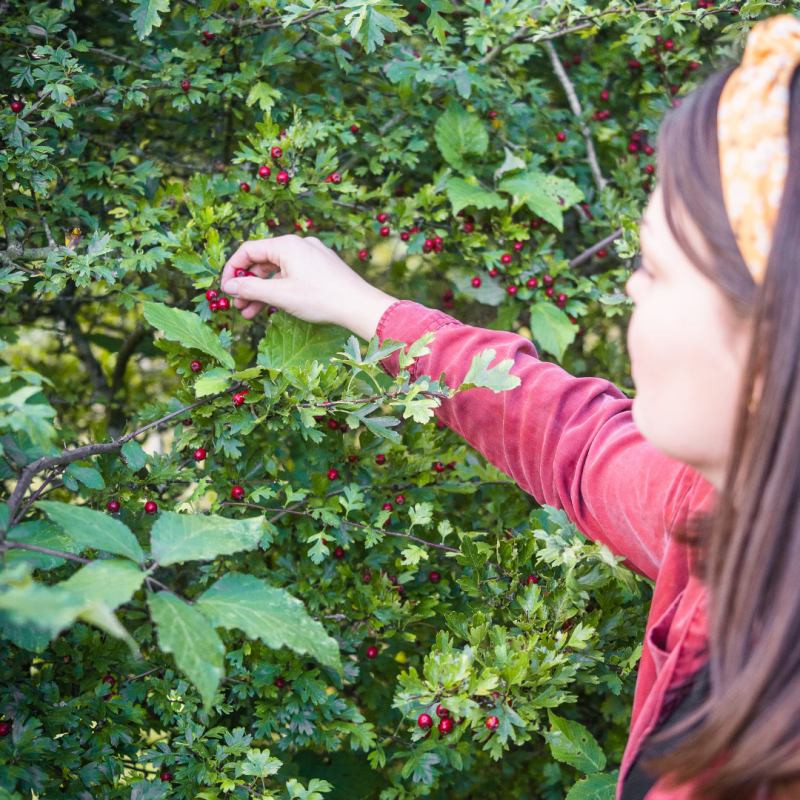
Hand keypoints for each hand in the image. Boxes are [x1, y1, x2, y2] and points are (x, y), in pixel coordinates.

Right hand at [220, 235, 398, 340]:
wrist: (360, 306)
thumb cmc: (321, 298)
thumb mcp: (280, 295)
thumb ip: (251, 288)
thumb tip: (229, 286)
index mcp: (287, 245)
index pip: (248, 250)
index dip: (232, 269)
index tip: (225, 289)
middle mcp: (299, 244)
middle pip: (263, 261)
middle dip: (248, 284)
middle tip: (238, 306)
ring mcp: (312, 255)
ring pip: (278, 271)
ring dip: (263, 291)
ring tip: (251, 313)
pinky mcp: (321, 267)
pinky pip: (293, 274)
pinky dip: (280, 289)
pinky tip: (274, 307)